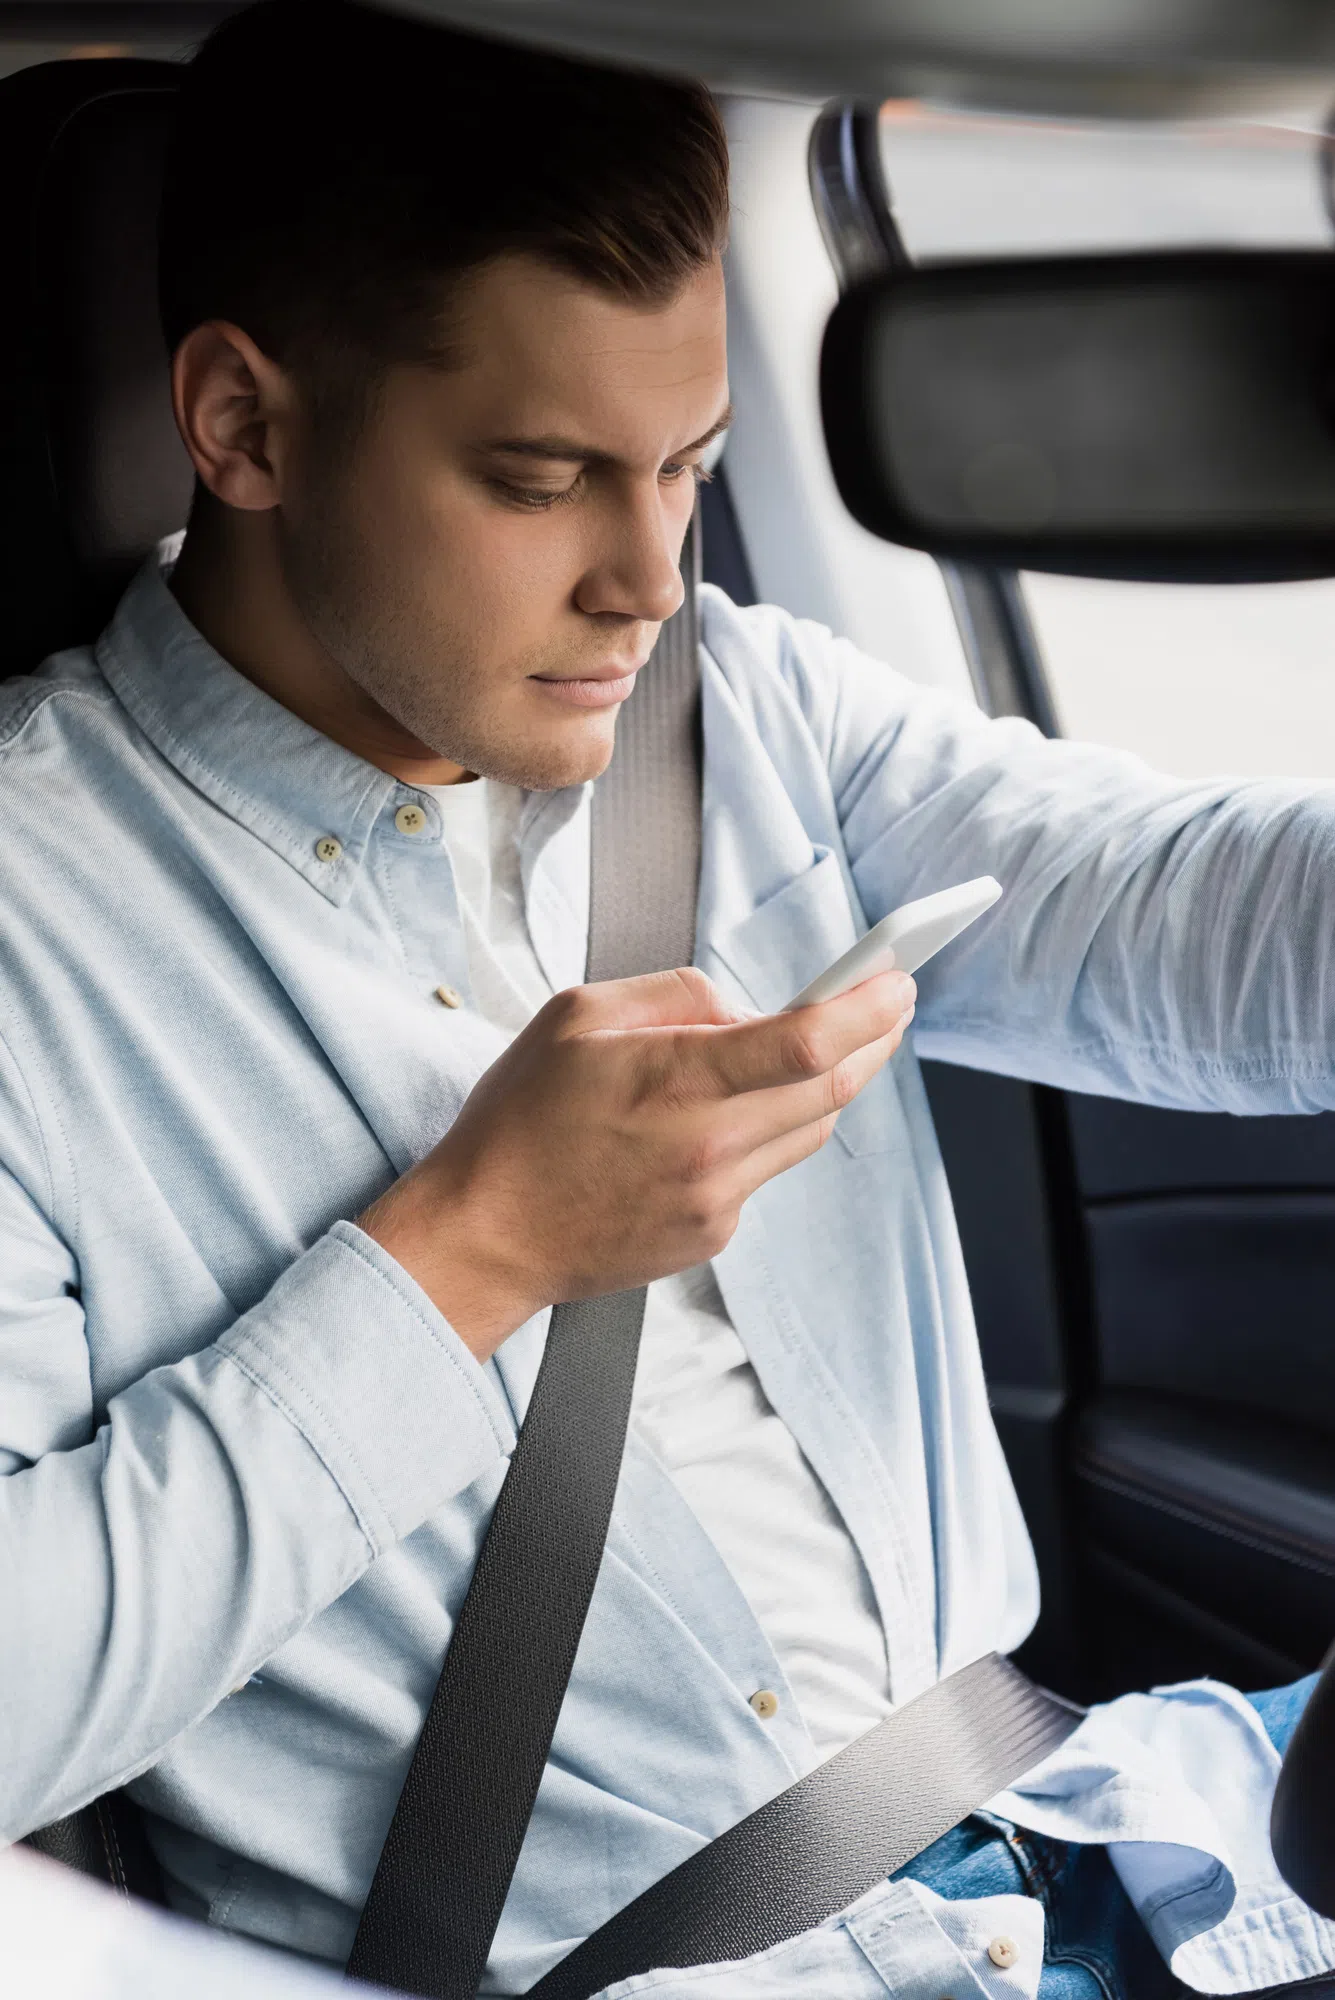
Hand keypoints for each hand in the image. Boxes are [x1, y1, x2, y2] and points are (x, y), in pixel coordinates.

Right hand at [359, 965, 914, 1357]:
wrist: (485, 1236)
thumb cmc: (518, 1123)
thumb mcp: (575, 1016)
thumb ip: (671, 995)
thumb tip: (740, 1006)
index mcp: (675, 1081)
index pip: (807, 1042)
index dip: (867, 1009)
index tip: (898, 981)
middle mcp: (708, 1147)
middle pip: (829, 1089)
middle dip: (872, 1042)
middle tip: (889, 1005)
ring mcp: (716, 1200)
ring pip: (806, 1132)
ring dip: (820, 1085)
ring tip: (805, 1050)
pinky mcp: (712, 1235)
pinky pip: (763, 1170)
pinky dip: (761, 1132)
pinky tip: (719, 1119)